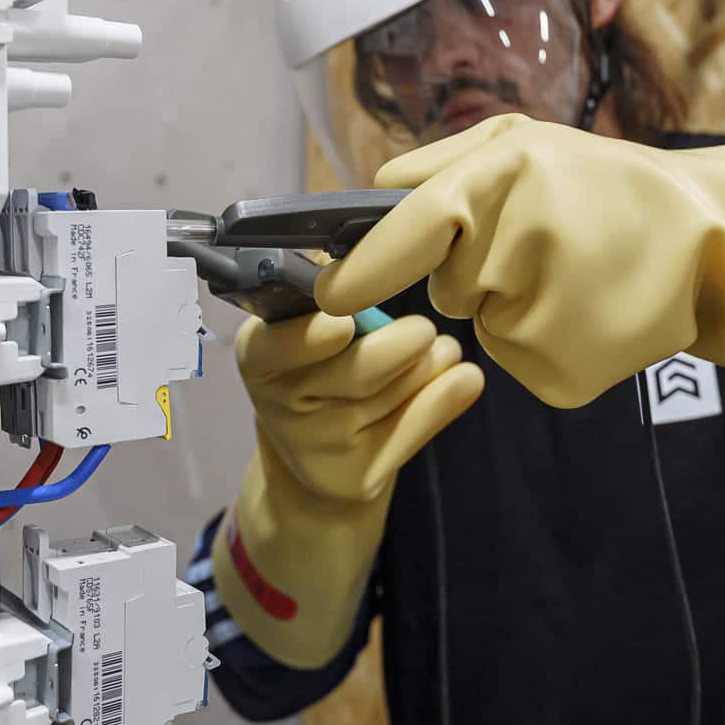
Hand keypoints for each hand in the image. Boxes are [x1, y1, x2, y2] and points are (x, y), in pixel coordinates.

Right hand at [237, 311, 483, 501]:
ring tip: (442, 349)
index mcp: (259, 355)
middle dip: (398, 347)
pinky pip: (414, 428)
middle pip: (354, 373)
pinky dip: (446, 398)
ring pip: (392, 394)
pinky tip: (465, 379)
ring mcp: (318, 448)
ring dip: (430, 364)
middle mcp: (280, 405)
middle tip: (424, 329)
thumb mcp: (306, 326)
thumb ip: (330, 290)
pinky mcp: (357, 478)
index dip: (308, 339)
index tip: (343, 325)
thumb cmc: (320, 365)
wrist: (317, 461)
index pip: (274, 347)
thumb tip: (357, 247)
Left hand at [315, 113, 724, 443]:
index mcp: (501, 182)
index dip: (360, 269)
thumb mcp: (530, 141)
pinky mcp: (560, 375)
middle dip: (478, 268)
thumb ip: (444, 161)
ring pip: (485, 325)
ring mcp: (539, 318)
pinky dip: (541, 342)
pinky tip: (587, 311)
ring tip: (577, 273)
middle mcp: (512, 250)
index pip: (407, 234)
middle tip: (544, 243)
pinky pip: (518, 361)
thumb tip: (376, 188)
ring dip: (513, 304)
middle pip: (448, 286)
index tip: (328, 293)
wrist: (715, 246)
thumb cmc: (610, 185)